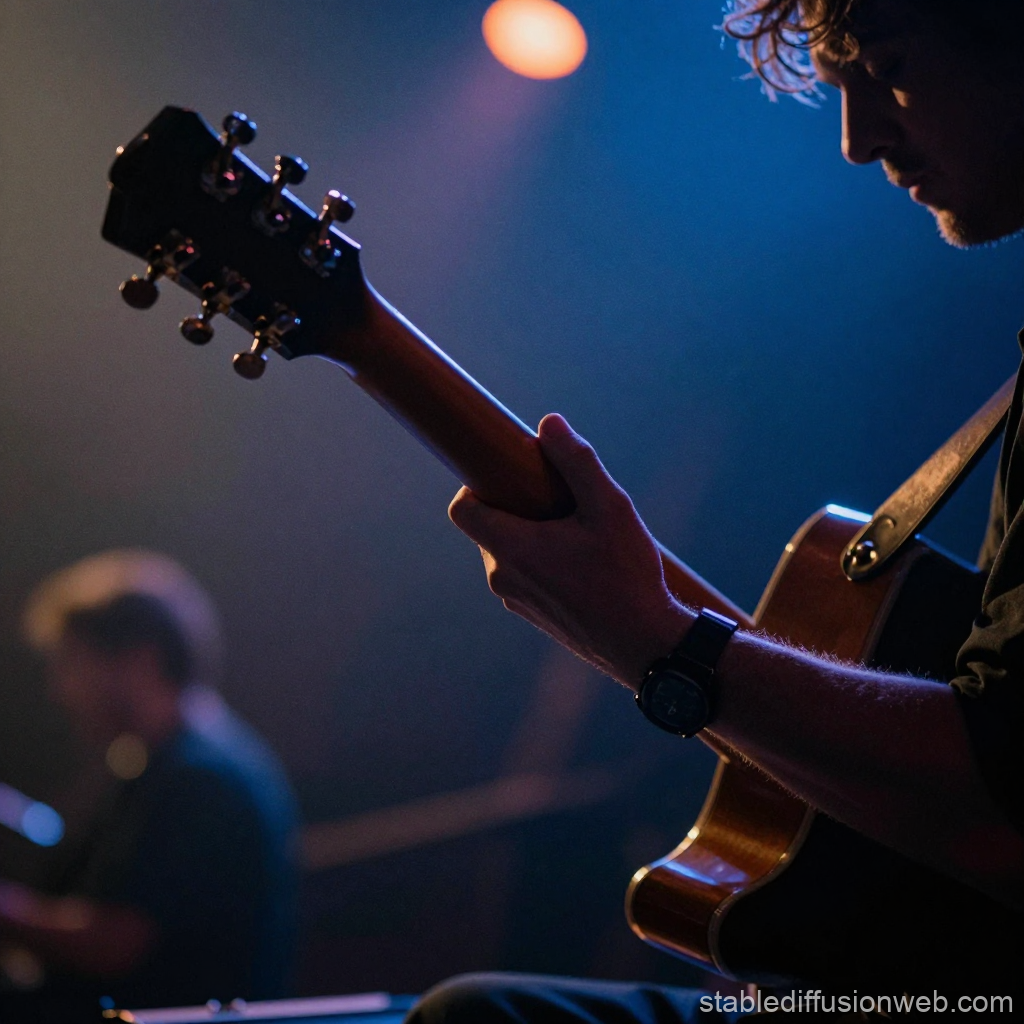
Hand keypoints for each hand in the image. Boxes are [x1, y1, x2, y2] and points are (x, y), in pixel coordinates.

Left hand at [449, 414, 691, 686]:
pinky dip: (541, 561)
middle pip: (487, 527)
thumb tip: (549, 423)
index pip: (462, 509)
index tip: (510, 476)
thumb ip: (577, 461)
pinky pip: (523, 576)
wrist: (645, 645)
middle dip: (514, 507)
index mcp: (513, 549)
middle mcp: (504, 578)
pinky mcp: (532, 616)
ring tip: (577, 534)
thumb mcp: (610, 507)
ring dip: (530, 536)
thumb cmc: (628, 575)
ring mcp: (516, 601)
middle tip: (558, 501)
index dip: (476, 486)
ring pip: (507, 552)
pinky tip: (582, 564)